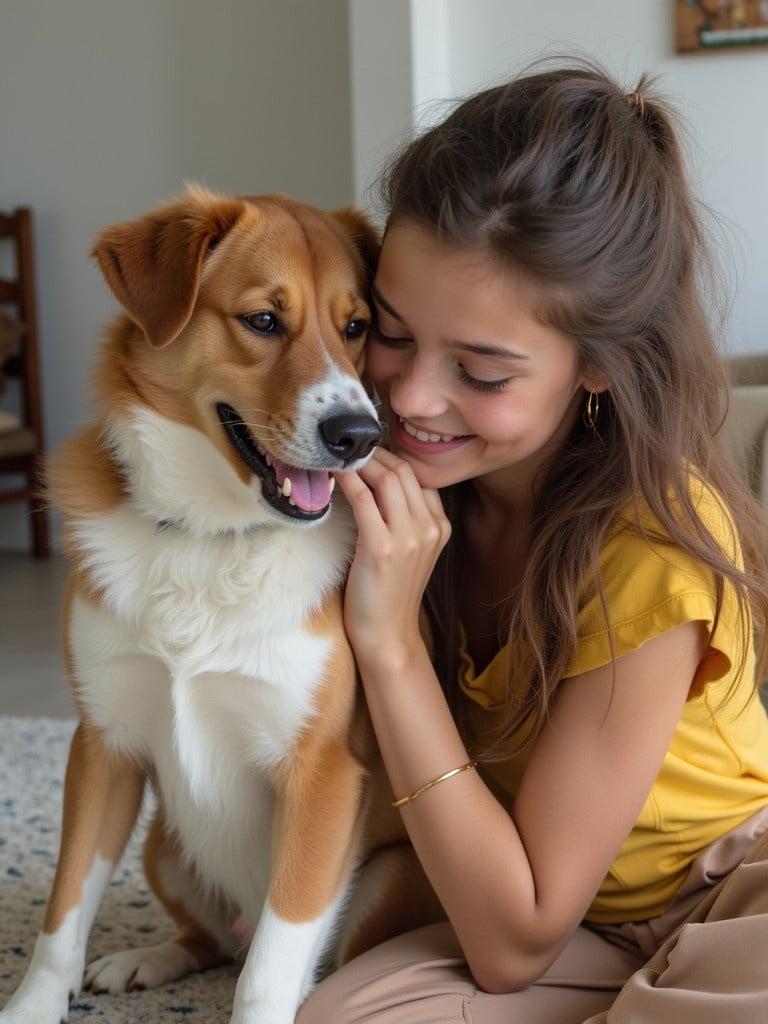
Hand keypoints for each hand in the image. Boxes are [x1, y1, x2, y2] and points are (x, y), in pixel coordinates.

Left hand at [332, 447, 451, 664]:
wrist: (388, 636)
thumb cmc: (390, 594)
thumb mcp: (411, 551)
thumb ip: (405, 519)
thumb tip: (377, 483)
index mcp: (440, 526)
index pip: (418, 476)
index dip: (391, 458)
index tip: (367, 451)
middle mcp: (430, 528)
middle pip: (404, 471)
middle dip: (374, 454)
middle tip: (348, 448)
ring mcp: (409, 537)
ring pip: (386, 479)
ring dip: (360, 462)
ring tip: (338, 456)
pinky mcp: (382, 548)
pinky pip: (363, 499)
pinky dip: (347, 481)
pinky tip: (333, 475)